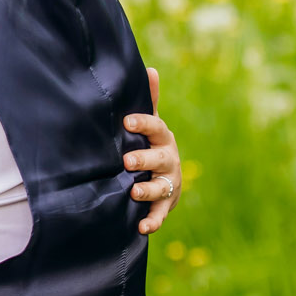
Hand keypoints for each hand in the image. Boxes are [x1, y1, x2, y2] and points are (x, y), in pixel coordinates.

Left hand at [124, 66, 181, 234]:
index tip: (127, 121)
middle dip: (144, 159)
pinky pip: (159, 214)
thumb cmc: (151, 144)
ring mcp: (168, 183)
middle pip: (159, 159)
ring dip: (147, 190)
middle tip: (127, 161)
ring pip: (160, 187)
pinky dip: (152, 221)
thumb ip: (148, 101)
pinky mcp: (164, 205)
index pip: (155, 128)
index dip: (142, 124)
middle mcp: (168, 160)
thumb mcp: (150, 125)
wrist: (164, 178)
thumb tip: (150, 68)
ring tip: (133, 192)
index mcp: (162, 138)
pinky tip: (141, 227)